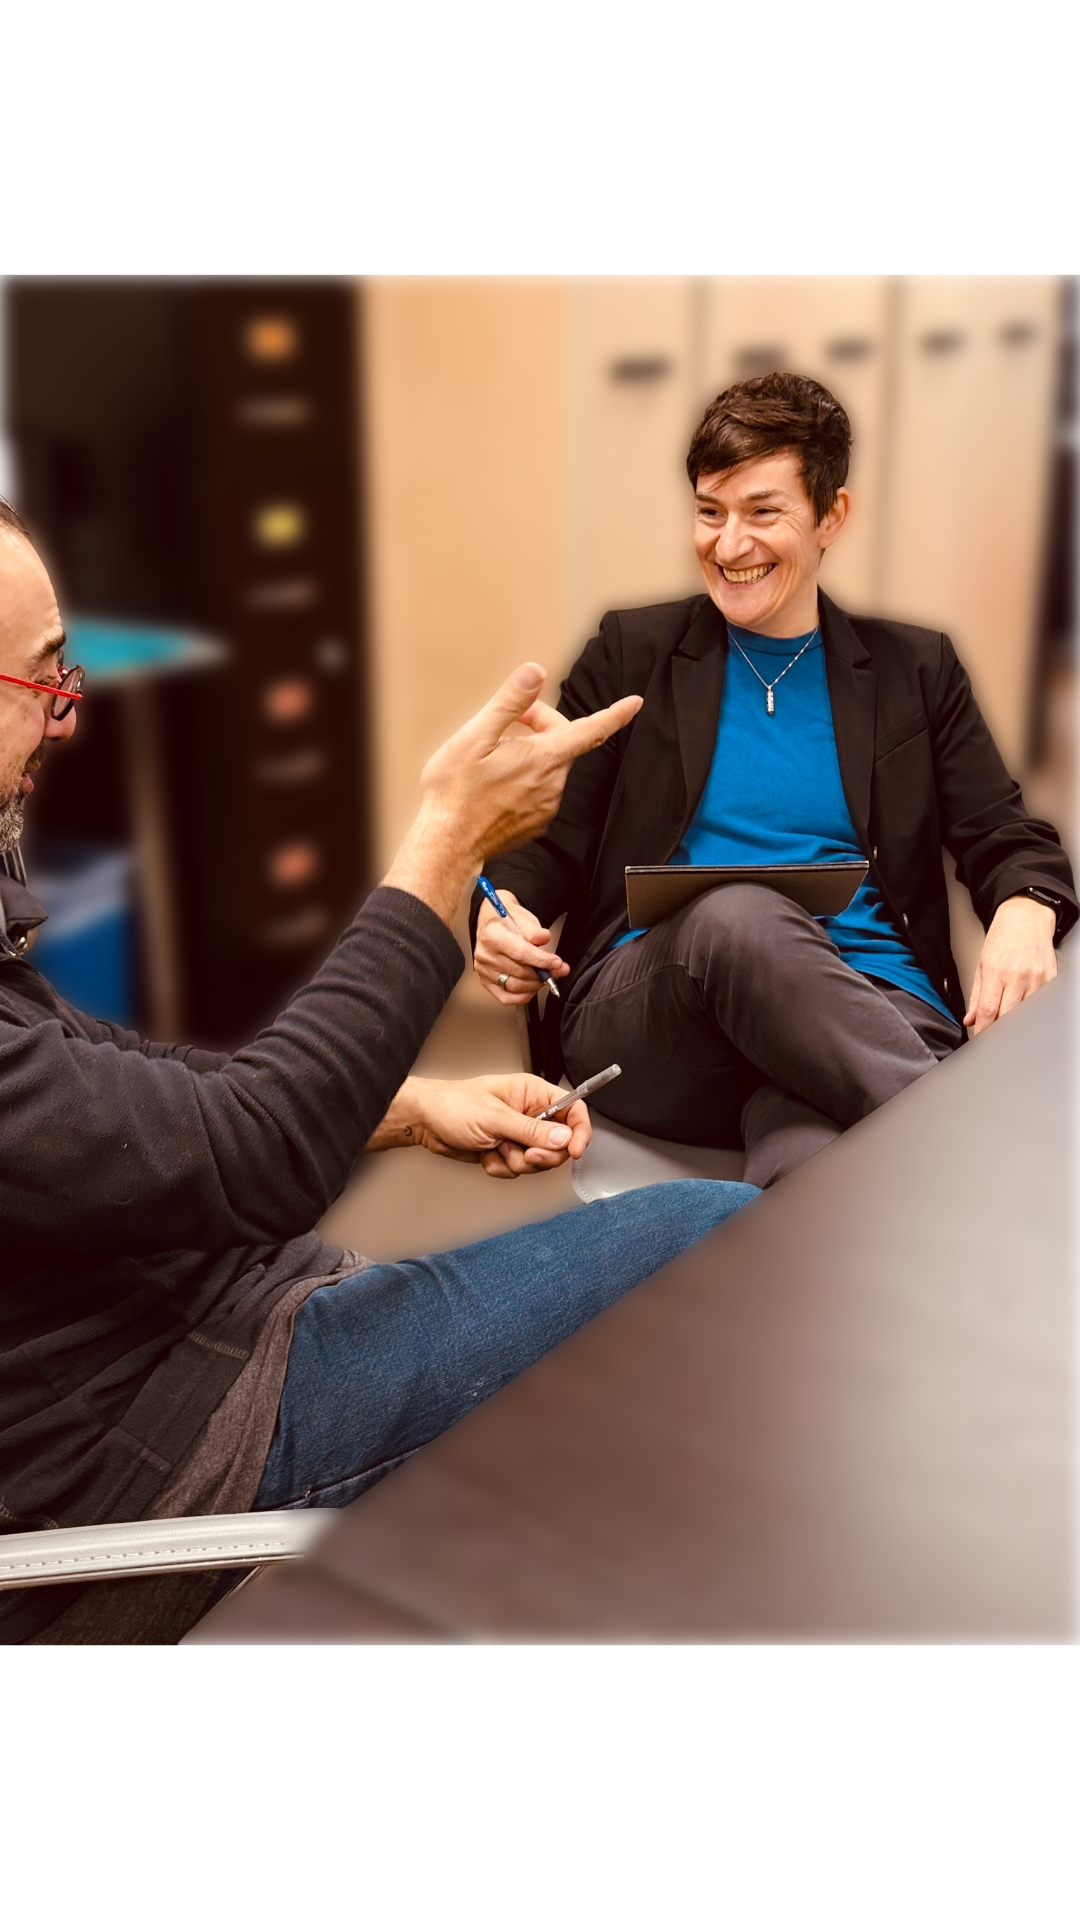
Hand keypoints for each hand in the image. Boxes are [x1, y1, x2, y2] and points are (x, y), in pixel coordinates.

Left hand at [366, 1074, 590, 1178]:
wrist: (426, 1122)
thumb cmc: (454, 1105)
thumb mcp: (496, 1118)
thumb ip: (532, 1131)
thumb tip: (563, 1138)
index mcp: (532, 1094)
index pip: (572, 1110)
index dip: (579, 1131)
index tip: (575, 1150)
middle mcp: (530, 1114)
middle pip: (559, 1143)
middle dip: (541, 1155)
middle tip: (525, 1154)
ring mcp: (518, 1135)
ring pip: (538, 1161)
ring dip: (517, 1163)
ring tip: (497, 1149)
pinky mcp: (506, 1151)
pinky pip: (518, 1170)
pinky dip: (502, 1168)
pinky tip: (486, 1155)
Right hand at [382, 663, 641, 924]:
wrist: (446, 844)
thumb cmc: (455, 793)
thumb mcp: (475, 736)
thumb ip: (510, 701)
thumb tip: (534, 673)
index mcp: (543, 759)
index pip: (590, 730)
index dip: (615, 714)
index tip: (634, 703)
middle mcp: (552, 785)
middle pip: (563, 743)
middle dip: (541, 725)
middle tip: (509, 723)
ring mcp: (545, 807)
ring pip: (550, 767)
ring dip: (532, 753)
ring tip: (495, 756)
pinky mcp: (535, 824)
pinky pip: (540, 791)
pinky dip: (526, 779)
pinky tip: (496, 782)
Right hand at [473, 891, 569, 1005]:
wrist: (493, 924)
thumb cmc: (508, 921)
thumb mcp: (523, 918)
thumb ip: (534, 930)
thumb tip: (544, 937)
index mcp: (491, 935)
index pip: (520, 953)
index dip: (542, 960)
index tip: (557, 963)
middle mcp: (485, 954)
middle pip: (519, 971)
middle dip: (543, 974)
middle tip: (559, 970)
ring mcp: (483, 970)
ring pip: (514, 986)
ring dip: (536, 985)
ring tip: (548, 978)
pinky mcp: (485, 981)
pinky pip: (504, 997)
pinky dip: (521, 997)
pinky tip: (533, 989)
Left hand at [963, 894, 1056, 1035]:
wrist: (1027, 917)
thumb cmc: (1003, 937)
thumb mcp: (981, 963)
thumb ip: (976, 994)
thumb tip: (970, 1019)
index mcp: (997, 972)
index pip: (989, 1011)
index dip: (983, 1030)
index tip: (979, 1039)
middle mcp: (1018, 977)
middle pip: (1008, 1016)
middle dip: (998, 1029)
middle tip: (991, 1035)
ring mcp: (1037, 978)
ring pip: (1026, 1013)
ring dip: (1014, 1021)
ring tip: (1005, 1022)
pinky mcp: (1051, 978)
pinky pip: (1041, 1003)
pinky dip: (1031, 1010)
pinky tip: (1022, 1008)